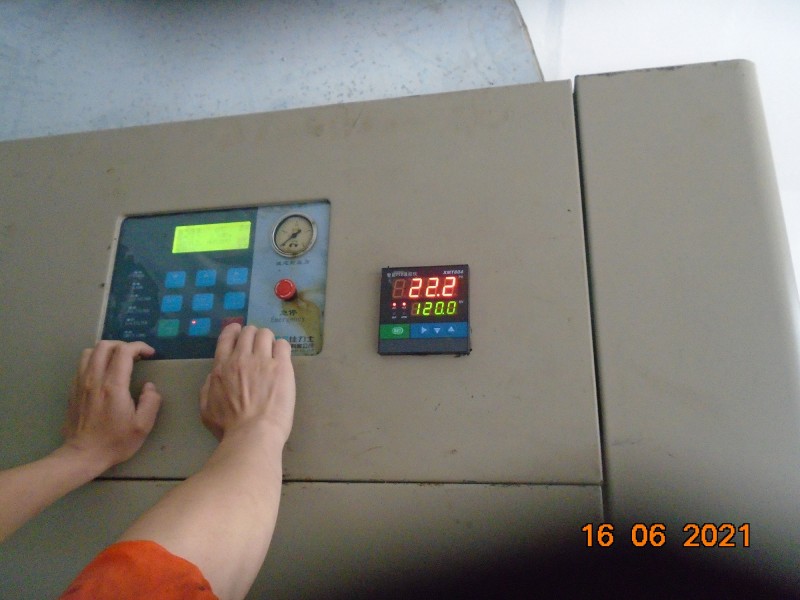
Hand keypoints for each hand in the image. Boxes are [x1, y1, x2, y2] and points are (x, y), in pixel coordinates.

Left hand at [62, 341, 161, 471]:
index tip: (150, 354)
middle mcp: (94, 379)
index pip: (124, 352)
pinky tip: (103, 373)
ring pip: (90, 352)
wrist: (83, 455)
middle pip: (104, 346)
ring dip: (106, 351)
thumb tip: (149, 387)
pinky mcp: (73, 390)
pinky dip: (95, 361)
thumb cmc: (115, 442)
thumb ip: (151, 402)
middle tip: (134, 356)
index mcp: (113, 386)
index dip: (139, 347)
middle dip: (122, 345)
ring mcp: (80, 383)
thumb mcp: (143, 426)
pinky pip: (82, 365)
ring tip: (118, 361)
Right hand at [200, 324, 294, 443]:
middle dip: (253, 336)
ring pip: (266, 334)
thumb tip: (213, 376)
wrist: (252, 434)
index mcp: (221, 367)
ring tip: (272, 352)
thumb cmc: (228, 427)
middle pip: (249, 332)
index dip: (234, 331)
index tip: (239, 334)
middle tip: (259, 348)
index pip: (227, 337)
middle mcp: (241, 358)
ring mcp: (262, 360)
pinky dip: (282, 348)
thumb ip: (208, 388)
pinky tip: (283, 359)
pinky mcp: (282, 366)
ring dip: (268, 340)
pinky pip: (283, 345)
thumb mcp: (206, 409)